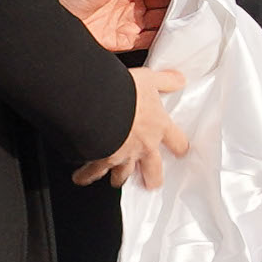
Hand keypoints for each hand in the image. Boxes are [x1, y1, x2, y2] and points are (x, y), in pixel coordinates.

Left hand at [55, 0, 170, 51]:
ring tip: (190, 16)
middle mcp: (130, 6)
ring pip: (158, 23)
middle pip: (160, 4)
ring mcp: (129, 24)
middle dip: (176, 2)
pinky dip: (162, 38)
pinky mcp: (125, 42)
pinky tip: (174, 33)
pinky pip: (148, 41)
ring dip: (172, 20)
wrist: (54, 21)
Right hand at [78, 65, 190, 191]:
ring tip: (116, 181)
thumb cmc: (123, 92)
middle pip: (153, 171)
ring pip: (123, 175)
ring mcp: (122, 155)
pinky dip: (86, 176)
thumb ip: (165, 81)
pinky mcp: (101, 158)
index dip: (180, 148)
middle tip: (151, 182)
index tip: (179, 151)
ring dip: (119, 178)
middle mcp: (143, 146)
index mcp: (158, 127)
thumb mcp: (149, 79)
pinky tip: (81, 178)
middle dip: (152, 178)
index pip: (178, 143)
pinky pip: (93, 171)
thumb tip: (180, 80)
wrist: (98, 102)